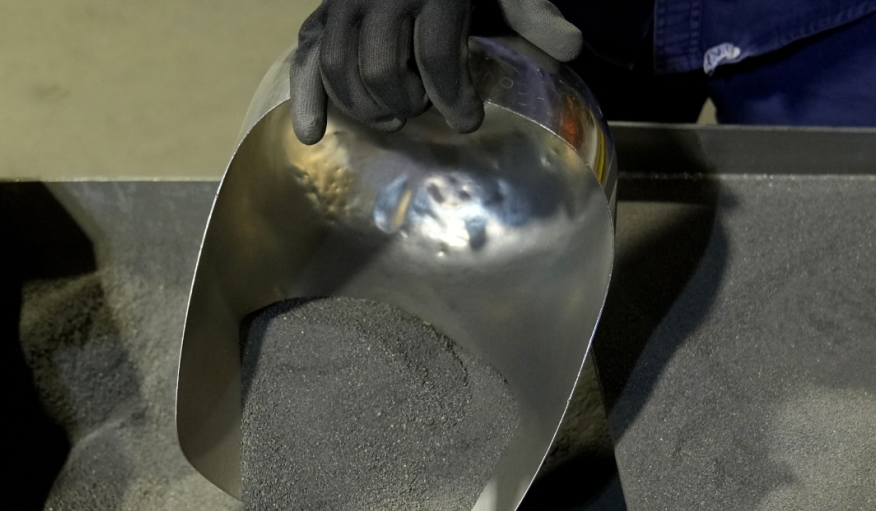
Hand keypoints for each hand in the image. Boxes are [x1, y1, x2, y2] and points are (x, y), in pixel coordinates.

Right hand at [290, 0, 581, 144]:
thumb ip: (533, 10)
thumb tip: (570, 50)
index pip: (436, 55)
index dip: (452, 97)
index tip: (468, 121)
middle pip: (380, 69)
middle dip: (403, 102)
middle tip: (422, 113)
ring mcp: (346, 2)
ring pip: (340, 67)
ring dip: (363, 104)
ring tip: (391, 118)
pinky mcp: (324, 12)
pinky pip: (304, 55)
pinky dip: (304, 95)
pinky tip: (312, 133)